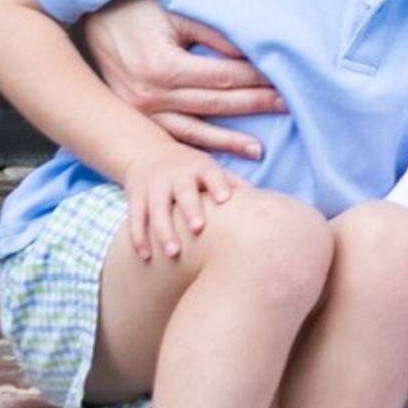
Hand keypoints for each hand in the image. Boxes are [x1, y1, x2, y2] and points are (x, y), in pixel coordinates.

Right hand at [81, 0, 283, 159]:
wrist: (92, 19)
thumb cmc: (136, 10)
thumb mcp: (175, 14)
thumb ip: (212, 35)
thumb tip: (250, 54)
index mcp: (164, 66)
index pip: (222, 77)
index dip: (254, 79)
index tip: (282, 80)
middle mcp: (151, 94)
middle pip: (214, 105)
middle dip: (253, 104)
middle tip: (285, 106)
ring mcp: (142, 110)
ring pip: (194, 131)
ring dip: (228, 141)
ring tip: (258, 150)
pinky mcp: (136, 117)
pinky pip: (171, 137)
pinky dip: (197, 146)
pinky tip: (218, 155)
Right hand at [122, 144, 240, 260]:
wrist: (146, 151)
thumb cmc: (191, 169)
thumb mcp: (212, 169)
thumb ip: (236, 184)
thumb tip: (271, 201)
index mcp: (200, 168)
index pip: (212, 174)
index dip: (218, 184)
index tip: (226, 199)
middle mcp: (176, 176)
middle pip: (183, 192)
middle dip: (190, 209)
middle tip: (198, 228)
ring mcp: (154, 187)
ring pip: (156, 209)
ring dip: (163, 231)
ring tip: (173, 253)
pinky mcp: (136, 197)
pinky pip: (135, 218)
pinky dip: (138, 237)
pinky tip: (146, 257)